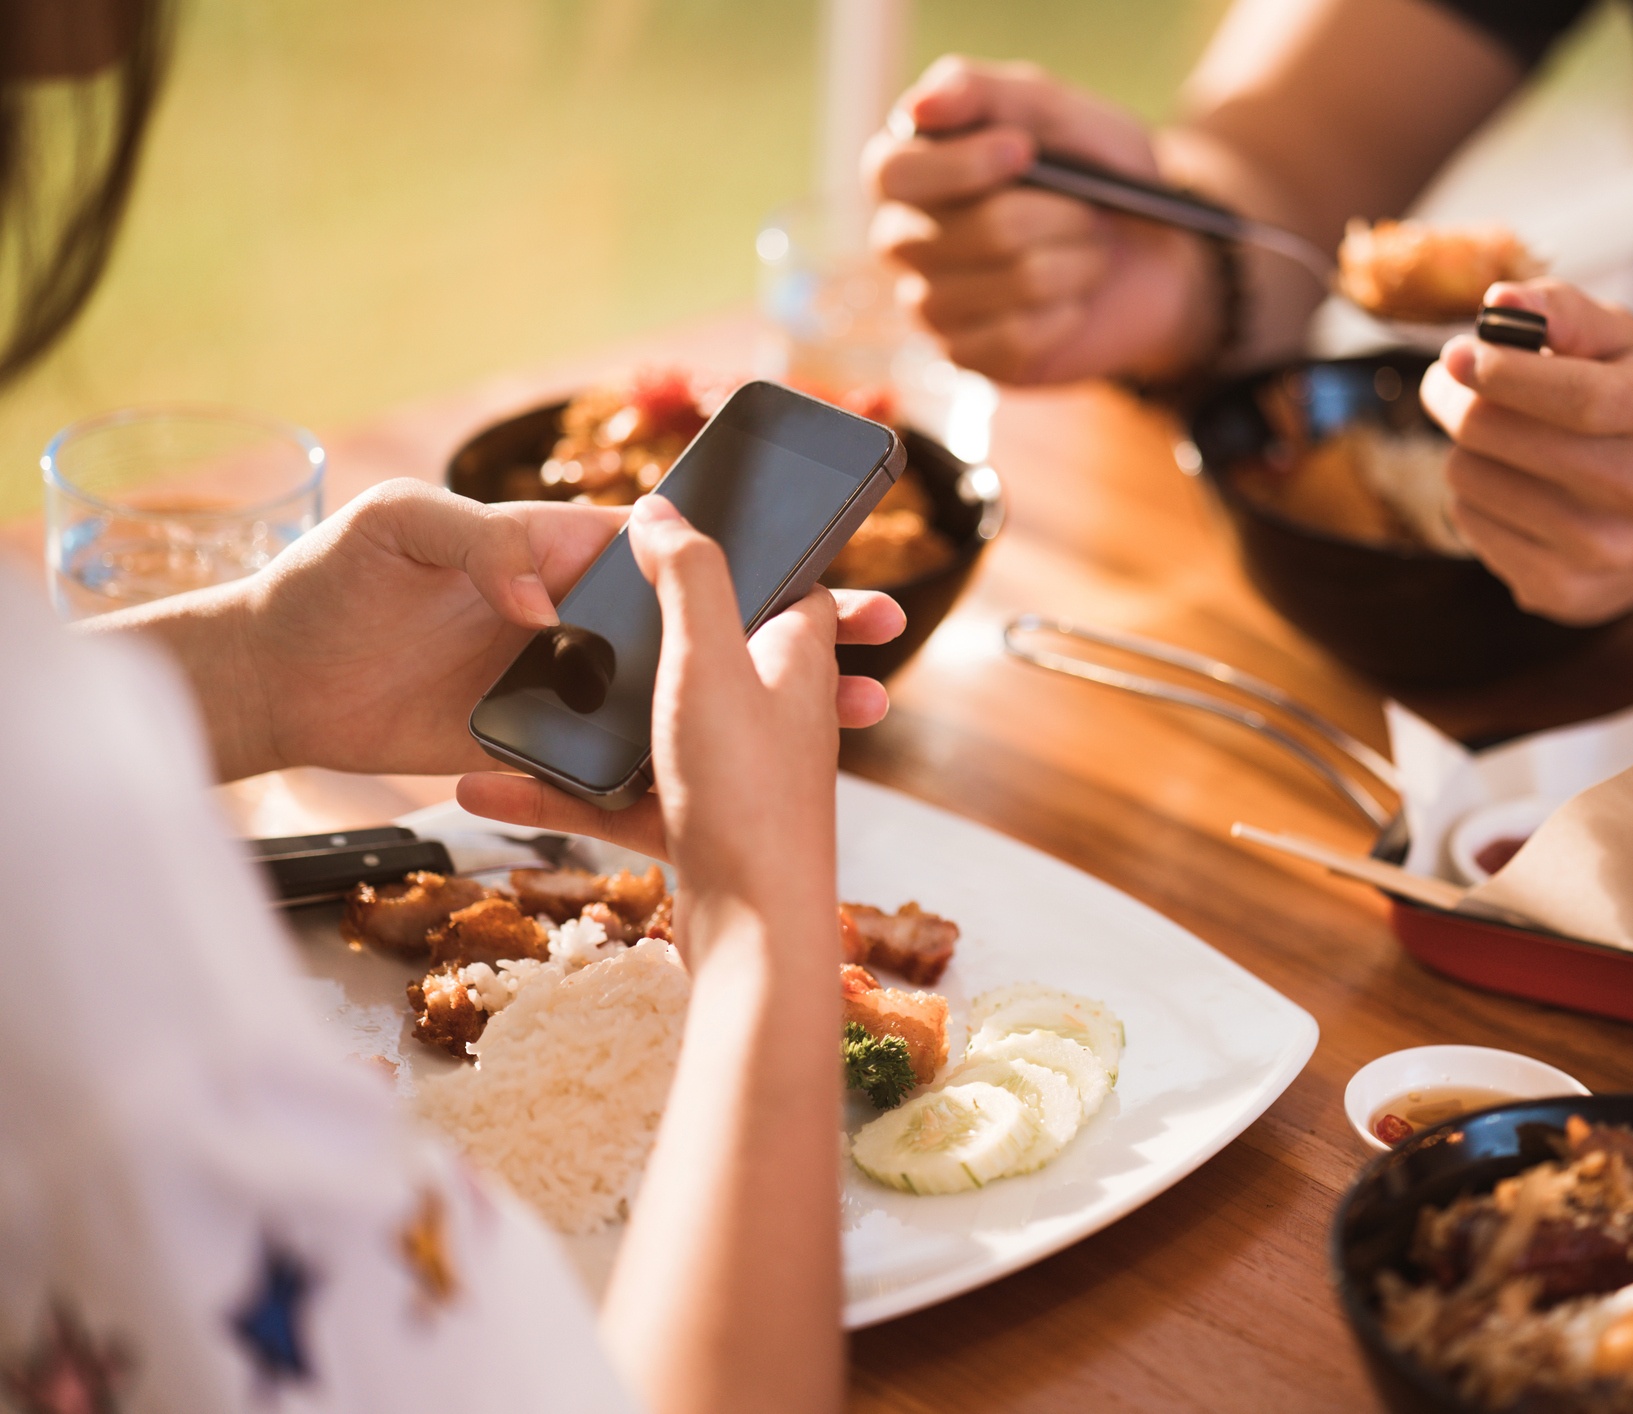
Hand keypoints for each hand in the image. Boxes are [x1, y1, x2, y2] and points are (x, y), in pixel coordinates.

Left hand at [181, 479, 899, 781]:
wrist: (275, 682)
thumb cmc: (327, 583)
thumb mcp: (397, 531)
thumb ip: (477, 538)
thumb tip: (549, 592)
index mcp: (558, 552)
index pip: (677, 549)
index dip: (756, 554)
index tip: (825, 563)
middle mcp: (579, 617)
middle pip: (710, 620)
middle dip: (802, 624)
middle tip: (878, 636)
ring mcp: (568, 686)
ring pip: (691, 693)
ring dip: (773, 700)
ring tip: (855, 709)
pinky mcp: (544, 747)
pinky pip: (628, 760)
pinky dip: (691, 768)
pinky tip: (754, 778)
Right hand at [457, 495, 891, 891]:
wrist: (754, 941)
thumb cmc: (746, 794)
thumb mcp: (708, 660)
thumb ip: (688, 576)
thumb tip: (661, 511)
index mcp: (793, 661)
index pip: (790, 589)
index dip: (749, 560)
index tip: (684, 539)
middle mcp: (773, 716)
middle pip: (703, 655)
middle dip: (636, 637)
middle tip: (564, 616)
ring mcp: (733, 778)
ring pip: (646, 732)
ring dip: (575, 723)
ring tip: (497, 707)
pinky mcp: (696, 833)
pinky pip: (617, 800)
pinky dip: (559, 794)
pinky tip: (486, 789)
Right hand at [864, 56, 1217, 384]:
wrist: (1153, 254)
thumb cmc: (1094, 173)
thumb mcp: (1054, 111)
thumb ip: (984, 92)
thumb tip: (919, 107)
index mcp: (908, 171)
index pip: (892, 173)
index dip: (960, 166)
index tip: (1024, 152)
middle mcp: (904, 241)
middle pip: (972, 231)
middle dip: (1058, 216)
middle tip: (1088, 210)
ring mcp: (931, 305)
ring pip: (1012, 282)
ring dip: (1077, 263)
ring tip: (1091, 253)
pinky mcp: (967, 357)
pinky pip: (1016, 338)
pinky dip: (1066, 314)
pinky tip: (1075, 302)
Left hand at [1418, 279, 1632, 623]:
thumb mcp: (1625, 344)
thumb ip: (1563, 311)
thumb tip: (1499, 302)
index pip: (1573, 397)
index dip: (1501, 373)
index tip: (1455, 355)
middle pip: (1499, 437)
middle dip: (1456, 400)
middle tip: (1449, 384)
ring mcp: (1605, 550)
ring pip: (1471, 480)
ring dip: (1467, 450)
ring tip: (1498, 442)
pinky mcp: (1564, 591)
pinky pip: (1470, 527)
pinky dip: (1475, 500)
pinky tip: (1513, 491)